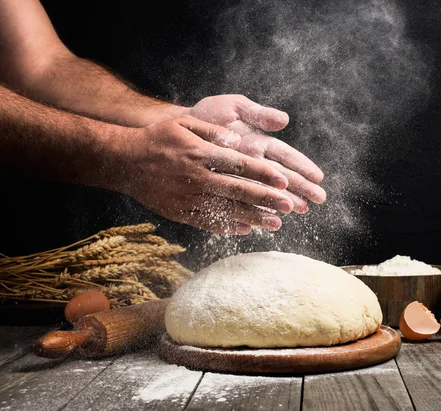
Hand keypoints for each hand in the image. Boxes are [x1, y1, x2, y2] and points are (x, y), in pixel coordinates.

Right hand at [110, 116, 293, 233]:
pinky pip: (207, 223)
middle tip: (290, 206)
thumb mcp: (183, 123)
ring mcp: (187, 199)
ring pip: (226, 210)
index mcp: (200, 154)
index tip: (284, 180)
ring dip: (253, 218)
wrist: (123, 161)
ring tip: (276, 224)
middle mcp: (196, 178)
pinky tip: (246, 230)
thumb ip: (213, 131)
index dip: (263, 173)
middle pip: (238, 191)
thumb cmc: (158, 138)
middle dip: (266, 199)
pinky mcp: (179, 213)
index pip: (239, 165)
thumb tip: (239, 141)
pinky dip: (227, 227)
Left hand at [190, 95, 325, 212]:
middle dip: (301, 187)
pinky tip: (270, 217)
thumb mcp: (232, 107)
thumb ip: (257, 113)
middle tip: (318, 199)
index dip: (303, 166)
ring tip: (301, 210)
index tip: (318, 177)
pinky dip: (257, 209)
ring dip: (285, 200)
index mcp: (260, 142)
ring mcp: (241, 177)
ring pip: (266, 191)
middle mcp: (254, 162)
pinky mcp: (226, 188)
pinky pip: (244, 200)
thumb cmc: (206, 116)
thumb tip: (283, 120)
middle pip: (282, 176)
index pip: (286, 156)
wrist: (174, 130)